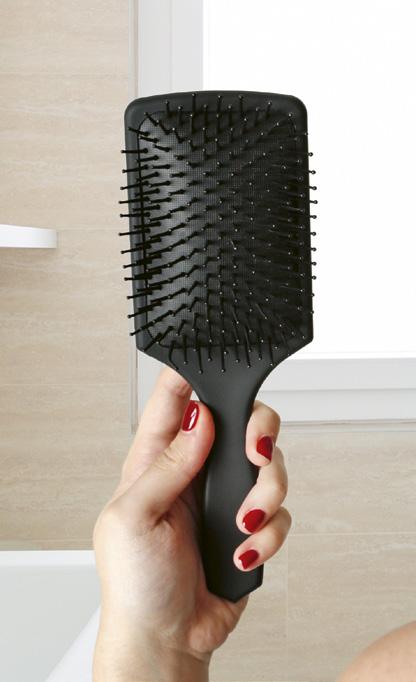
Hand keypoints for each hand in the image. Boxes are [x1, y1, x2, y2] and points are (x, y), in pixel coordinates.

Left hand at [93, 367, 290, 681]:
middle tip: (255, 452)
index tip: (220, 366)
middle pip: (241, 420)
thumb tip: (200, 417)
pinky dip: (268, 533)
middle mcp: (195, 470)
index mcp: (156, 459)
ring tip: (243, 522)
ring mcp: (224, 496)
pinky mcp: (249, 524)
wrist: (168, 639)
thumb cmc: (135, 583)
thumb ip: (167, 466)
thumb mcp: (134, 519)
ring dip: (267, 492)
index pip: (175, 399)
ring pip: (270, 464)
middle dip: (258, 431)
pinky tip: (243, 552)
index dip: (195, 373)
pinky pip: (279, 511)